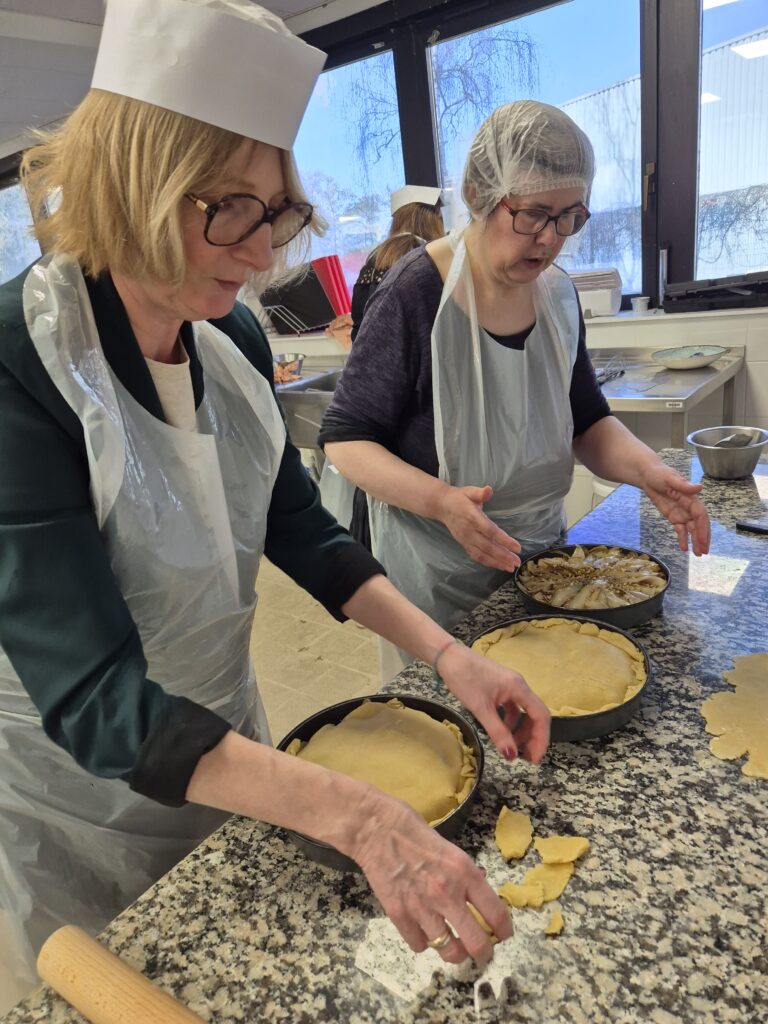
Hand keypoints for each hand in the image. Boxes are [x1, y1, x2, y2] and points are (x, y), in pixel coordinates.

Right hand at [352, 796, 511, 963]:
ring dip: (453, 951)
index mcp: (465, 873)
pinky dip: (422, 942)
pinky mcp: (399, 914)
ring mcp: (422, 907)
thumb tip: (476, 896)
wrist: (376, 828)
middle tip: (482, 953)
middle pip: (476, 943)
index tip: (503, 936)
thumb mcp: (450, 849)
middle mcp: (447, 894)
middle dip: (483, 953)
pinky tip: (422, 930)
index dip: (504, 931)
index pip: (496, 913)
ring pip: (448, 951)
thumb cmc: (414, 830)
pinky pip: (418, 945)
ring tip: (452, 945)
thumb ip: (464, 875)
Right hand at [438, 485, 520, 571]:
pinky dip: (488, 562)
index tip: (517, 547)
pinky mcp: (463, 544)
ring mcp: (465, 540)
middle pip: (487, 546)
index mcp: (471, 517)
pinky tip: (499, 565)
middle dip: (503, 555)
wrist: (442, 506)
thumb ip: (480, 493)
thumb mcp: (469, 491)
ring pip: (482, 554)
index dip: (504, 540)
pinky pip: (476, 556)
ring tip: (510, 567)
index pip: (490, 531)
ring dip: (497, 562)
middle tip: (517, 561)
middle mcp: (468, 531)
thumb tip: (489, 490)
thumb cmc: (459, 498)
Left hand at [438, 642, 549, 763]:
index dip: (541, 739)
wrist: (447, 656)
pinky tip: (500, 730)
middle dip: (533, 737)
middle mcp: (519, 686)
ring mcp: (509, 686)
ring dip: (521, 731)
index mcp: (519, 688)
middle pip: (535, 715)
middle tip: (525, 757)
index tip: (534, 759)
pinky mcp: (500, 688)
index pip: (541, 716)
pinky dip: (510, 722)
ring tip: (510, 747)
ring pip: (523, 712)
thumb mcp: (480, 708)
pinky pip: (512, 708)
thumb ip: (497, 732)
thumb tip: (511, 755)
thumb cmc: (464, 678)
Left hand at [638, 462, 710, 555]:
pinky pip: (680, 530)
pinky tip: (684, 548)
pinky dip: (683, 539)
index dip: (702, 528)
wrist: (648, 475)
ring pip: (691, 529)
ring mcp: (682, 513)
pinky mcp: (674, 517)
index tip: (702, 540)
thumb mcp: (670, 478)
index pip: (700, 515)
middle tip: (703, 552)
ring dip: (695, 541)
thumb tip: (700, 488)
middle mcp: (689, 507)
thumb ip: (684, 485)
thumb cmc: (659, 474)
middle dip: (702, 538)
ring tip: (698, 554)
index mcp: (691, 498)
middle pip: (699, 524)